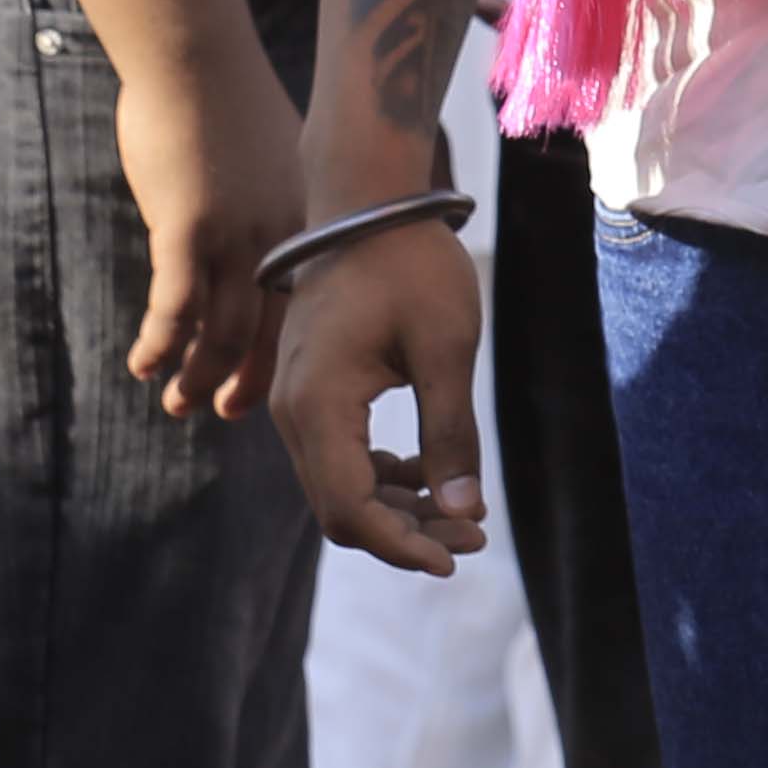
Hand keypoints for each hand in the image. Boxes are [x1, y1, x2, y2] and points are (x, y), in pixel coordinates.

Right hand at [116, 32, 303, 420]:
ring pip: (223, 331)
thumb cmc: (223, 102)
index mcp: (302, 220)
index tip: (269, 377)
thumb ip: (266, 203)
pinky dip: (160, 345)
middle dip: (248, 377)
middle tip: (225, 410)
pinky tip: (143, 365)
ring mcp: (236, 234)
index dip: (285, 347)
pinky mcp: (187, 228)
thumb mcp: (264, 158)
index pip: (302, 303)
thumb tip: (255, 233)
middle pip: (272, 328)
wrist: (196, 58)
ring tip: (176, 403)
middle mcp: (278, 235)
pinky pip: (175, 308)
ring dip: (198, 375)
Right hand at [266, 213, 489, 574]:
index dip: (400, 545)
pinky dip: (382, 479)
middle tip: (473, 539)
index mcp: (318, 405)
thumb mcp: (446, 349)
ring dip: (397, 510)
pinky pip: (340, 458)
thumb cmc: (413, 268)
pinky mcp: (313, 395)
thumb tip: (462, 511)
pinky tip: (430, 477)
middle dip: (406, 533)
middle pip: (340, 508)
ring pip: (339, 487)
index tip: (455, 559)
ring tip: (464, 518)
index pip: (348, 508)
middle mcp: (294, 413)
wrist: (370, 208)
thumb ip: (451, 433)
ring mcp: (297, 405)